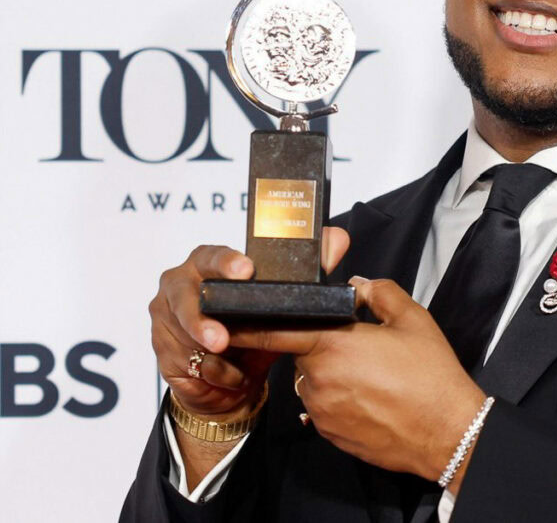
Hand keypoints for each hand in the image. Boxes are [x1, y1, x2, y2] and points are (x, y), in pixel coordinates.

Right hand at [149, 227, 349, 418]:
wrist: (231, 376)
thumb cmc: (256, 327)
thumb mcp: (283, 300)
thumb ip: (311, 267)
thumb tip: (337, 239)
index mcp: (207, 261)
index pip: (212, 255)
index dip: (226, 263)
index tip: (245, 271)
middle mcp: (179, 283)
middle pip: (183, 296)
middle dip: (202, 321)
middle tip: (222, 339)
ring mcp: (165, 316)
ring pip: (184, 336)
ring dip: (214, 357)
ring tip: (239, 367)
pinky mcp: (160, 348)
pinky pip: (186, 363)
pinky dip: (212, 373)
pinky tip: (229, 376)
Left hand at [230, 278, 486, 488]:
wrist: (446, 432)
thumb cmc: (431, 375)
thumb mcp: (412, 318)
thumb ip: (379, 292)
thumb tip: (359, 284)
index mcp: (332, 345)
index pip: (275, 330)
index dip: (251, 324)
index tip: (229, 318)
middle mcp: (318, 380)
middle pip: (301, 353)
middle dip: (321, 345)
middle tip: (359, 345)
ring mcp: (321, 411)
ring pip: (312, 381)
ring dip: (330, 373)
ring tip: (371, 375)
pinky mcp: (329, 434)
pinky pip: (322, 406)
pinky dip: (338, 398)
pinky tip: (370, 396)